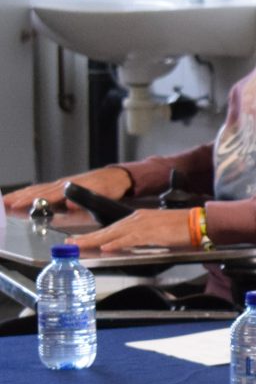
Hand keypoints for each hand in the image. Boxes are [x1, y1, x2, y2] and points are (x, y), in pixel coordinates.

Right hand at [2, 167, 131, 210]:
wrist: (117, 177)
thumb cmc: (109, 186)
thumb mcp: (100, 194)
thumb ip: (84, 199)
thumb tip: (69, 204)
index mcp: (69, 188)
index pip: (45, 195)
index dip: (30, 201)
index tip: (16, 206)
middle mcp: (62, 185)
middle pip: (36, 192)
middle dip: (18, 198)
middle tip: (3, 204)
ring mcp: (61, 184)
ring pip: (36, 189)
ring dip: (20, 195)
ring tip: (5, 201)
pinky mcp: (62, 186)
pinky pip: (41, 188)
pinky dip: (28, 192)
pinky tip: (21, 196)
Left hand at [67, 208, 191, 251]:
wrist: (199, 222)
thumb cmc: (182, 227)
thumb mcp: (156, 230)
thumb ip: (140, 237)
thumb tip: (126, 247)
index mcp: (138, 218)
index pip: (110, 228)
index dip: (93, 235)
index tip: (78, 241)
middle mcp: (138, 218)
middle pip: (107, 230)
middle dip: (87, 238)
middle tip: (69, 244)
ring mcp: (144, 224)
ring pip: (114, 233)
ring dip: (95, 240)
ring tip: (80, 246)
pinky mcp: (152, 232)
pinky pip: (130, 239)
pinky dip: (117, 243)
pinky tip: (107, 247)